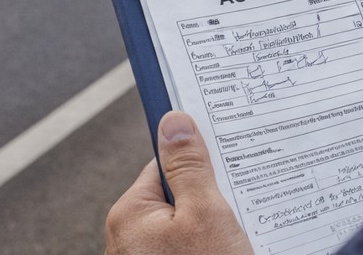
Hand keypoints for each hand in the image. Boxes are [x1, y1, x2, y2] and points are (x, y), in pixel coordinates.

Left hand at [106, 111, 252, 254]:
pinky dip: (206, 244)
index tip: (225, 161)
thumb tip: (174, 122)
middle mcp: (128, 236)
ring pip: (185, 224)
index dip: (198, 163)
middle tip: (235, 209)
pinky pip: (187, 245)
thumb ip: (189, 167)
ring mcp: (144, 254)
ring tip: (233, 234)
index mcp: (129, 214)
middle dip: (208, 200)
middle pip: (177, 197)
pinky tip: (225, 248)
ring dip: (210, 226)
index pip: (166, 166)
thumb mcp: (204, 213)